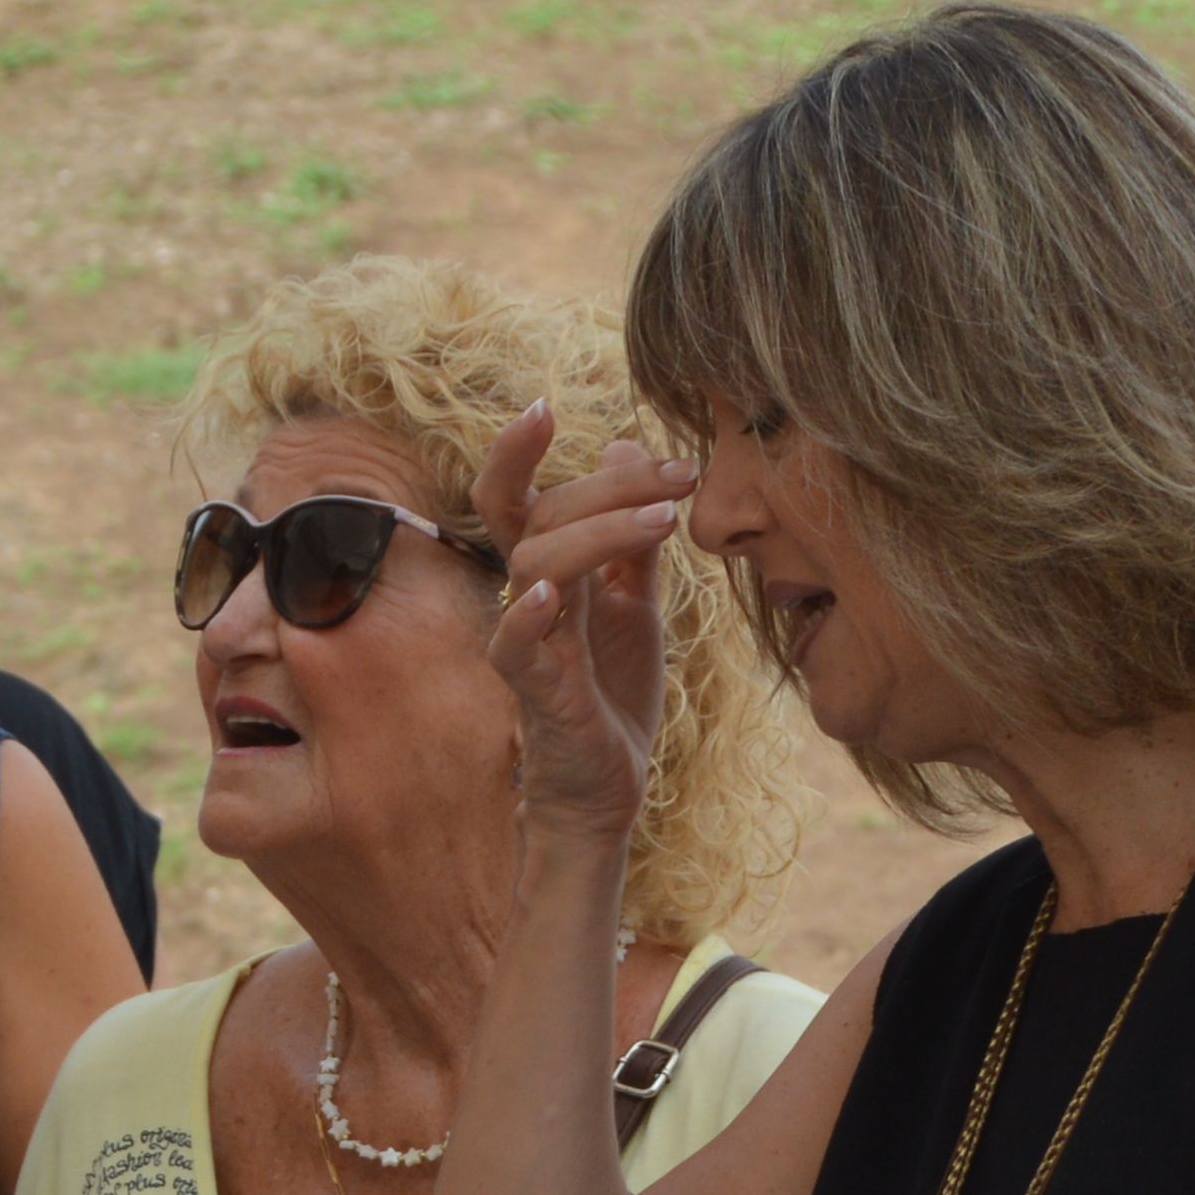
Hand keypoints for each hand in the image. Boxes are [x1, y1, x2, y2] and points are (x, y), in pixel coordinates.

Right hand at [475, 401, 696, 844]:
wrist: (609, 784)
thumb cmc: (611, 691)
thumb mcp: (635, 601)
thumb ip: (630, 535)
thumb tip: (622, 450)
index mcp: (551, 571)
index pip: (519, 496)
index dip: (520, 450)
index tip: (559, 409)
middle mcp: (532, 598)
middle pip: (536, 516)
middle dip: (607, 486)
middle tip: (681, 474)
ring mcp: (530, 643)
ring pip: (534, 566)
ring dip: (597, 534)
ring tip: (663, 521)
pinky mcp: (538, 693)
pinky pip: (513, 648)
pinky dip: (526, 618)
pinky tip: (554, 596)